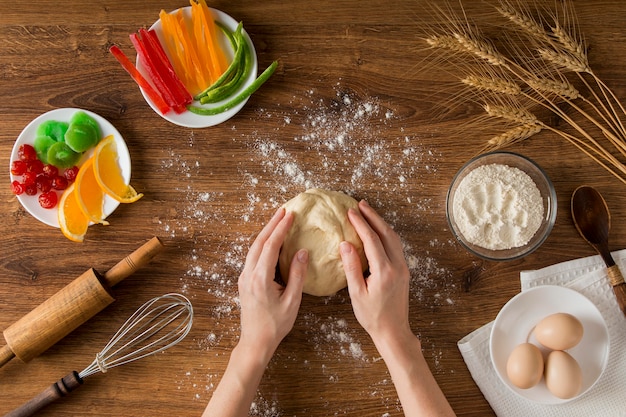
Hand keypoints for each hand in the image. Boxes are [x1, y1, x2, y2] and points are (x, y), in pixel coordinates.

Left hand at [238, 208, 307, 357]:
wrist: (255, 342)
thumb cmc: (275, 325)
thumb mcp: (292, 301)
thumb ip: (297, 275)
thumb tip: (301, 252)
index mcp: (260, 279)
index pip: (270, 246)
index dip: (280, 229)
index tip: (290, 215)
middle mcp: (248, 275)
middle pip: (259, 242)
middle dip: (271, 225)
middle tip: (283, 211)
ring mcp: (244, 278)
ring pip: (253, 248)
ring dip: (266, 233)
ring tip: (277, 221)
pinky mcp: (245, 281)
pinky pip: (252, 256)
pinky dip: (262, 244)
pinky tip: (270, 241)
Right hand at [340, 200, 411, 343]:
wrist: (394, 331)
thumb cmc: (373, 316)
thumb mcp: (357, 293)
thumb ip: (351, 267)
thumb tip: (345, 244)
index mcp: (384, 271)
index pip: (372, 240)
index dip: (360, 224)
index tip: (350, 212)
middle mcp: (397, 266)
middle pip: (386, 233)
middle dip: (373, 217)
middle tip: (360, 204)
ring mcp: (403, 268)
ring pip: (394, 238)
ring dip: (381, 223)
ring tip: (368, 212)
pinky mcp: (404, 271)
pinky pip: (396, 246)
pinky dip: (386, 234)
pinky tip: (378, 231)